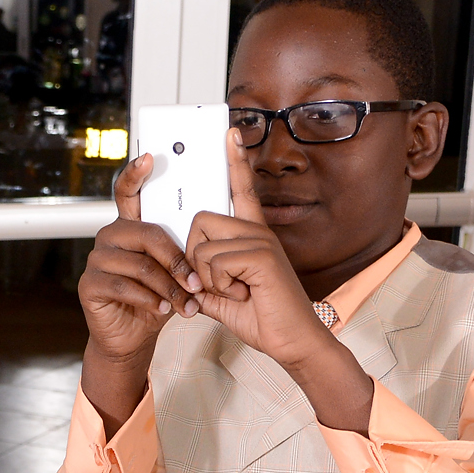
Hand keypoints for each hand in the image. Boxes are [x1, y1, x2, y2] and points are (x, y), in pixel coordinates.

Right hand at [76, 154, 202, 433]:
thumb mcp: (177, 271)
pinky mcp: (89, 285)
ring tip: (184, 303)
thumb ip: (186, 249)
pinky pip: (124, 286)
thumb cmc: (159, 298)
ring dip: (167, 286)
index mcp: (132, 226)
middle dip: (176, 259)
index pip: (129, 192)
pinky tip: (163, 309)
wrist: (134, 336)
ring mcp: (96, 260)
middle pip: (145, 233)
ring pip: (138, 264)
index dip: (137, 173)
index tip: (151, 156)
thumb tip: (215, 230)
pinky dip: (149, 299)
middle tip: (196, 282)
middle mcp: (110, 237)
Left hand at [181, 131, 373, 430]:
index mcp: (251, 235)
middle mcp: (257, 231)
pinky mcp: (262, 256)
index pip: (241, 190)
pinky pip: (214, 262)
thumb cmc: (261, 316)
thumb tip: (183, 272)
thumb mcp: (220, 296)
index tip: (229, 132)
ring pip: (203, 245)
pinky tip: (241, 294)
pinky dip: (218, 285)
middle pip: (199, 222)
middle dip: (194, 257)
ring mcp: (261, 241)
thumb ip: (201, 279)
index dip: (235, 161)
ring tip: (235, 291)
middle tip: (218, 282)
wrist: (290, 340)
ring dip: (208, 277)